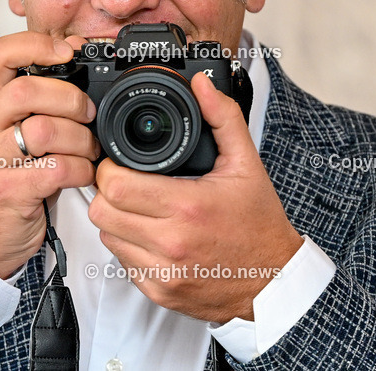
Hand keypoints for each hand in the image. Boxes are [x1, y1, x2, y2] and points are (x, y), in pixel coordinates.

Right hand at [0, 31, 98, 278]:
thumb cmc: (14, 174)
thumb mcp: (20, 130)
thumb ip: (43, 97)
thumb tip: (81, 52)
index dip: (34, 44)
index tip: (67, 52)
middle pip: (26, 91)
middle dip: (70, 99)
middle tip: (88, 114)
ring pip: (44, 130)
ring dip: (81, 139)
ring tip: (89, 150)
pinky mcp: (7, 190)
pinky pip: (56, 169)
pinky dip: (81, 170)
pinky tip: (82, 175)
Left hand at [89, 72, 303, 322]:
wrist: (274, 282)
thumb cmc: (259, 224)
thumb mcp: (246, 163)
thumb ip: (222, 117)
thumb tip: (202, 84)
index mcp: (188, 206)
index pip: (116, 185)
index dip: (110, 168)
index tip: (121, 163)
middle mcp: (172, 242)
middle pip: (102, 210)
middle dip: (107, 191)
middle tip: (126, 182)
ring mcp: (163, 271)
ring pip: (107, 236)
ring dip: (116, 218)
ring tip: (141, 206)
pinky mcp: (159, 291)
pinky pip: (122, 262)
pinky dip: (129, 245)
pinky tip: (151, 233)